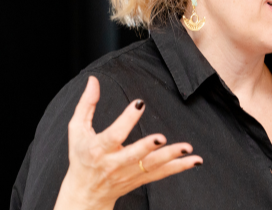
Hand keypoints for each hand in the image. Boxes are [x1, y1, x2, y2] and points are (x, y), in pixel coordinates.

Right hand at [54, 76, 202, 209]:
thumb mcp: (77, 130)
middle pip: (134, 155)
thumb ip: (86, 104)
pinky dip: (179, 168)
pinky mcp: (140, 179)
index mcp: (98, 149)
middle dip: (148, 147)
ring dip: (171, 157)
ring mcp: (129, 173)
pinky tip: (195, 160)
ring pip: (152, 166)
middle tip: (161, 137)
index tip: (139, 104)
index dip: (126, 120)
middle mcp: (114, 164)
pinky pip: (162, 174)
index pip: (114, 135)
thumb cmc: (81, 156)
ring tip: (187, 148)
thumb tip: (93, 80)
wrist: (86, 192)